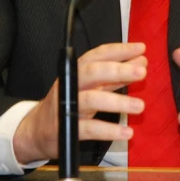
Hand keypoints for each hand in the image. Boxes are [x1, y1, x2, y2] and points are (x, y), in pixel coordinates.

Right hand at [13, 42, 146, 162]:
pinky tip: (126, 132)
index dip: (119, 50)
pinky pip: (89, 129)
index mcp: (77, 71)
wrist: (38, 129)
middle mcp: (71, 85)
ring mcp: (67, 106)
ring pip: (91, 100)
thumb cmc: (69, 102)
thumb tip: (140, 63)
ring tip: (140, 106)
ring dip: (118, 102)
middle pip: (93, 73)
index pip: (98, 55)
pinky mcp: (67, 129)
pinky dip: (109, 130)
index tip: (140, 48)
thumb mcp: (90, 86)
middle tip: (142, 72)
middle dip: (118, 70)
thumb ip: (115, 77)